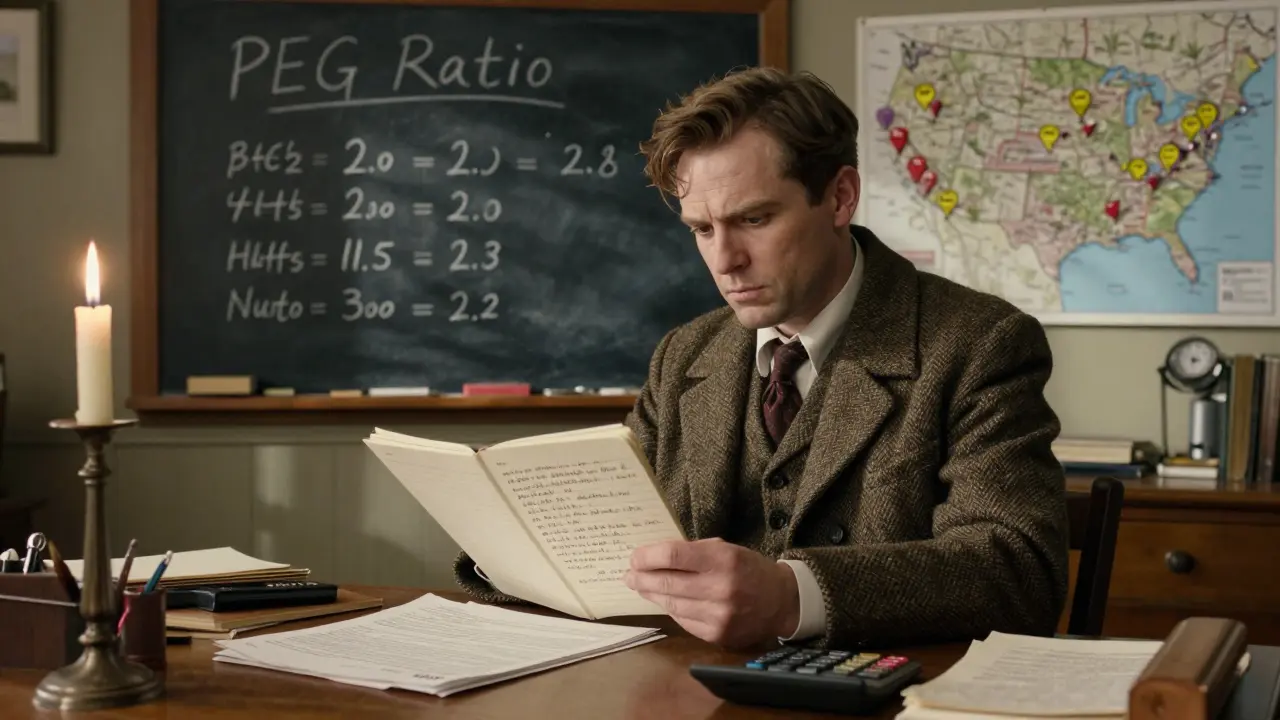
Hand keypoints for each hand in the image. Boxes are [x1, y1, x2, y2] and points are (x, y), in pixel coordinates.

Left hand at [624, 538, 798, 649]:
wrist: (780, 602)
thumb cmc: (749, 569)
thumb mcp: (726, 550)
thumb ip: (693, 552)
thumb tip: (654, 556)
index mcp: (723, 560)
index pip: (673, 556)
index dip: (648, 556)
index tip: (635, 557)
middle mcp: (720, 588)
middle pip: (667, 582)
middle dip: (641, 577)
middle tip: (628, 574)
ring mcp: (718, 615)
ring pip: (671, 604)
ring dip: (651, 594)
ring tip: (640, 586)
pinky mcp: (716, 634)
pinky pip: (682, 620)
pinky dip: (670, 609)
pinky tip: (663, 600)